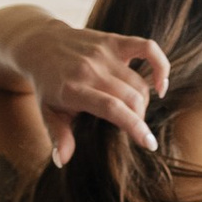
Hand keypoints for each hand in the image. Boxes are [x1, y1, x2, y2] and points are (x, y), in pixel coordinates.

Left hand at [0, 11, 168, 166]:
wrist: (40, 44)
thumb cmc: (47, 84)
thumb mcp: (47, 112)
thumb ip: (58, 136)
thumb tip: (62, 161)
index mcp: (74, 89)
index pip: (112, 108)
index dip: (134, 126)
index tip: (149, 144)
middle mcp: (90, 69)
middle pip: (130, 97)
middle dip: (139, 118)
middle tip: (133, 127)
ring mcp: (104, 53)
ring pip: (138, 81)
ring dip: (143, 101)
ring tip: (135, 110)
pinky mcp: (114, 40)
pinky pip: (148, 48)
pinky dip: (161, 65)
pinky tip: (161, 84)